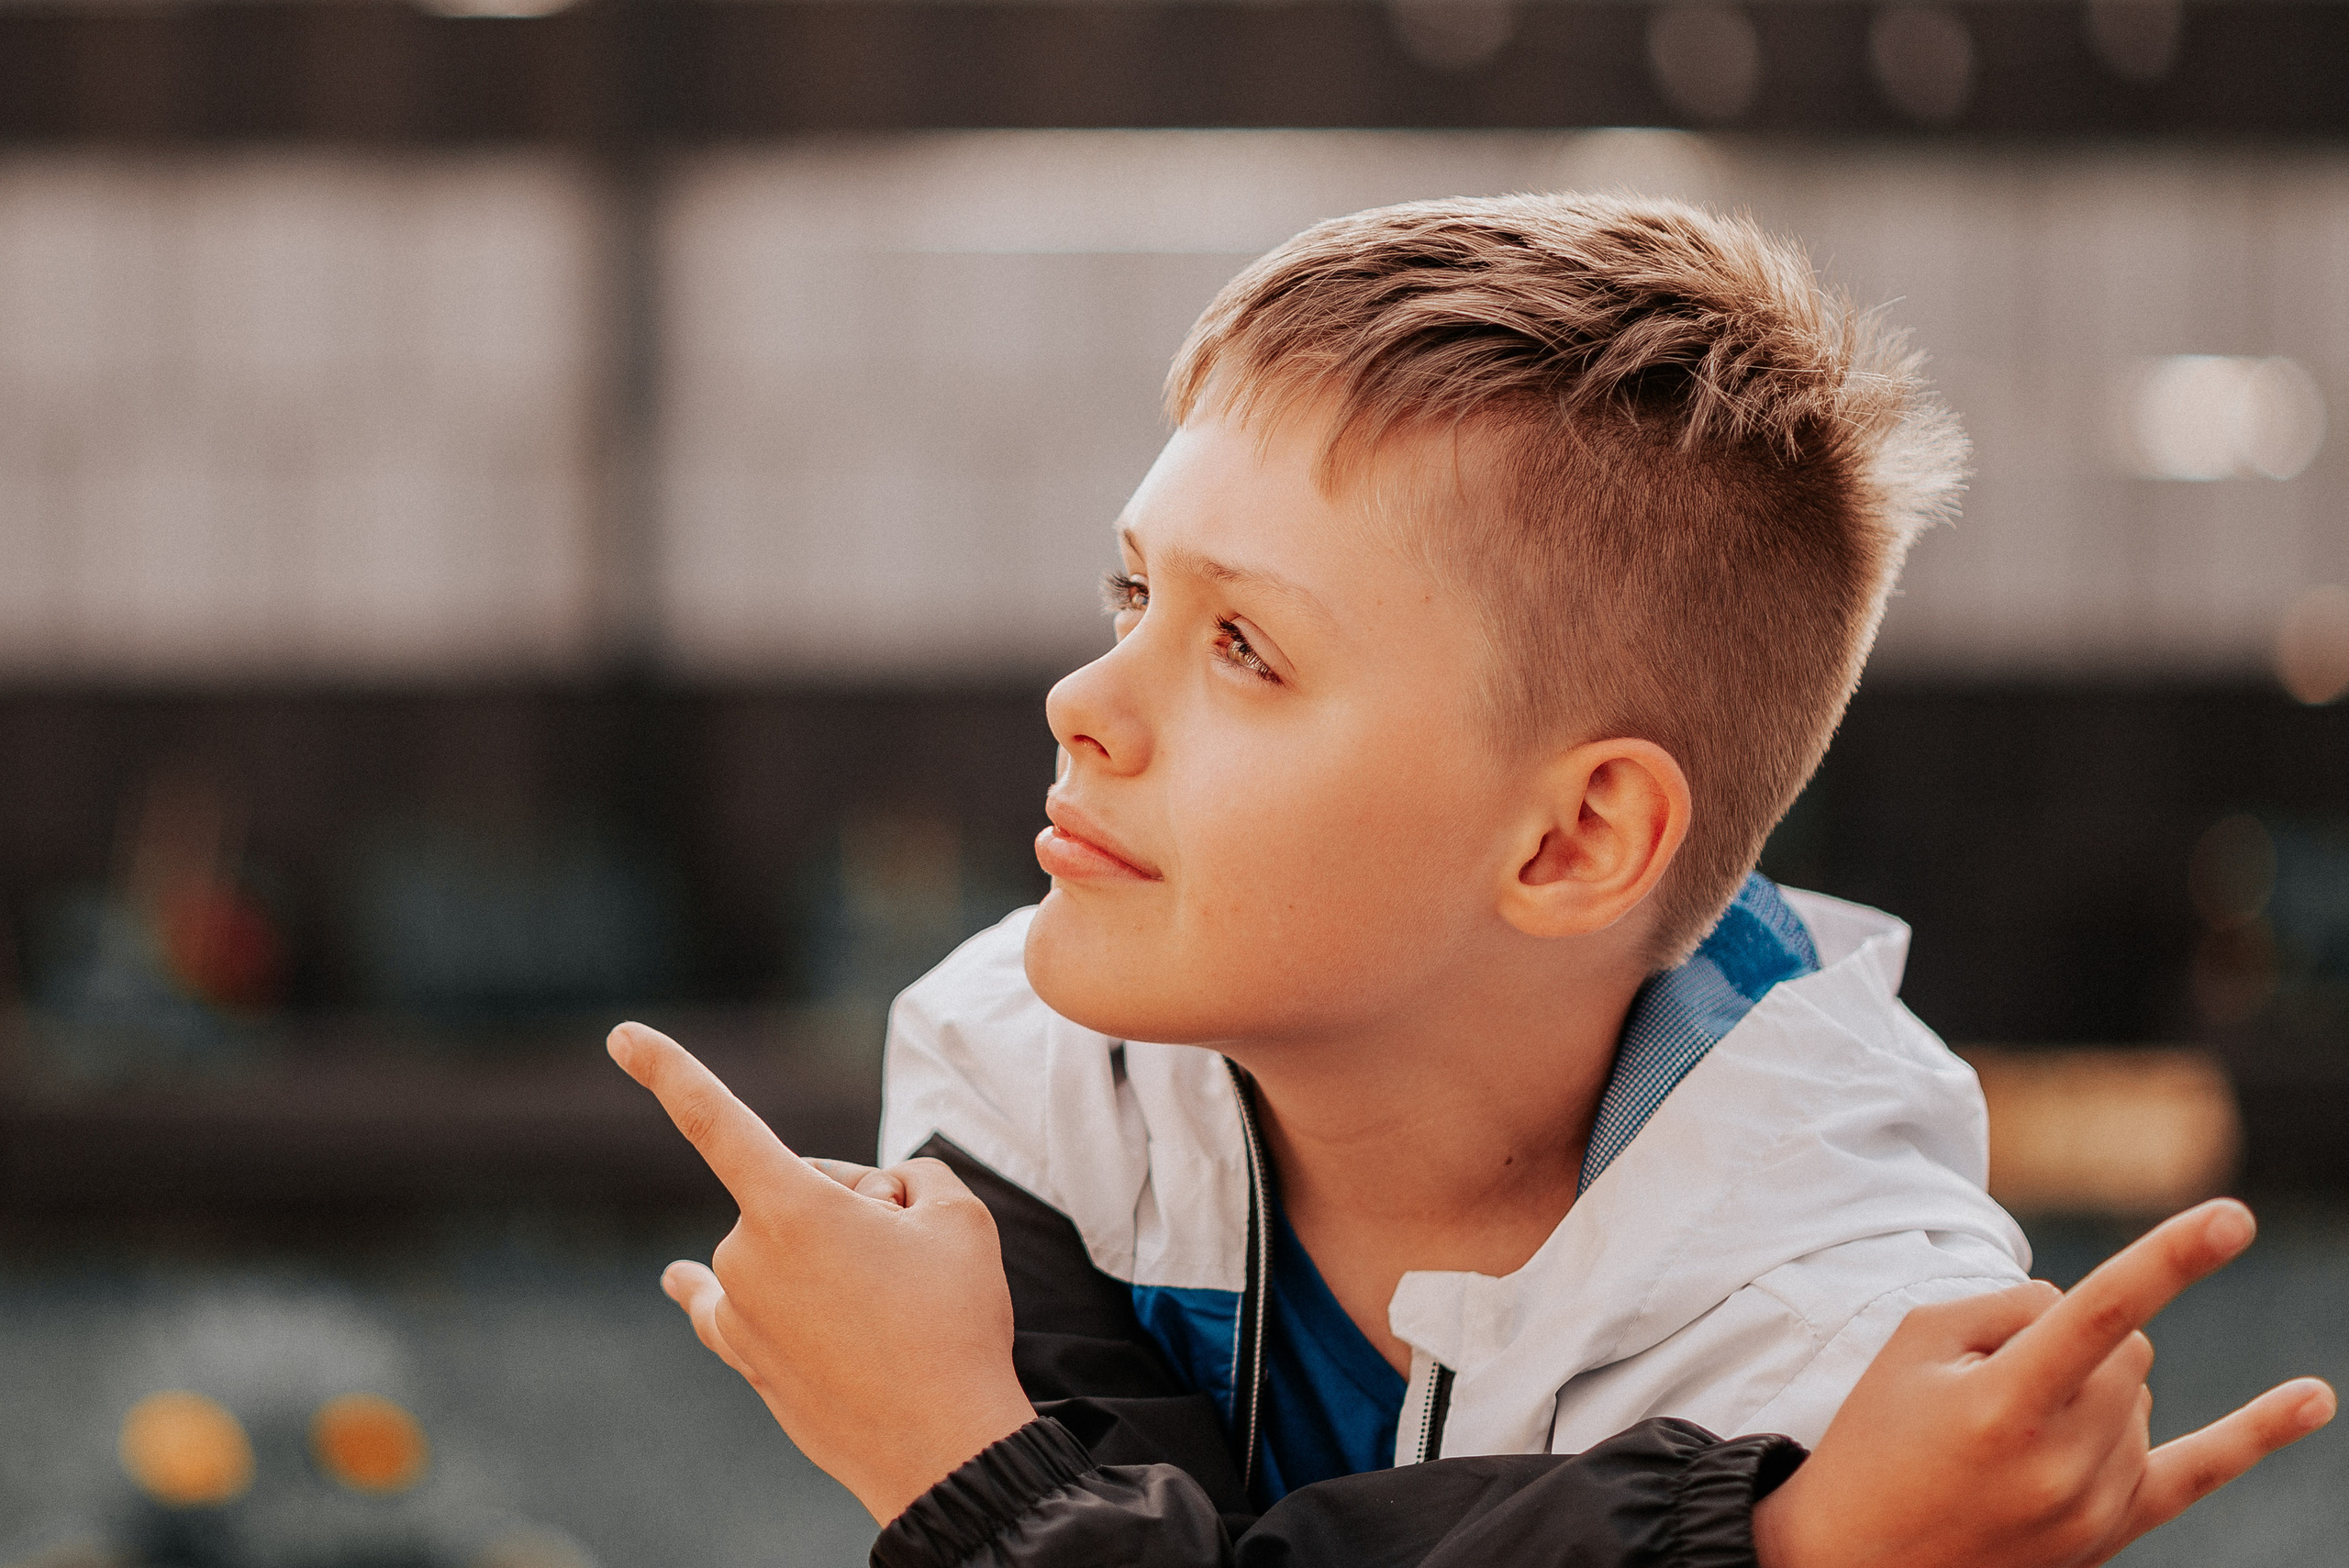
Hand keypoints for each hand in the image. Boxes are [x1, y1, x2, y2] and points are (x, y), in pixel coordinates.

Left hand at [607, 1021, 1036, 1524]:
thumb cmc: (954, 1323)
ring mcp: (738, 1313)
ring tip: (887, 1306)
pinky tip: (674, 1279)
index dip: (669, 1070)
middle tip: (908, 1254)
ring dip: (823, 1254)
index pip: (717, 1119)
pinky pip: (723, 1303)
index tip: (621, 1036)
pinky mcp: (744, 1358)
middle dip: (849, 1202)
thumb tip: (876, 1201)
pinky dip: (716, 1291)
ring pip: (778, 1245)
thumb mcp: (959, 1215)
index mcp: (790, 1206)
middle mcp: (745, 1255)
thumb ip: (913, 1176)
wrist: (941, 1448)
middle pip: (795, 1187)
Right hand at [1752, 1198, 2333, 1567]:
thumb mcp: (1913, 1346)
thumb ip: (2007, 1305)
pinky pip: (2201, 1472)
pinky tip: (2314, 1397)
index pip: (2103, 1312)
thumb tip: (2086, 1310)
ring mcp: (2096, 1503)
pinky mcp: (2113, 1532)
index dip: (2170, 1258)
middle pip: (2126, 1348)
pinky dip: (2257, 1432)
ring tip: (2004, 1434)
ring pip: (2139, 1391)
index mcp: (2004, 1405)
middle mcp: (2064, 1460)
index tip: (2234, 1214)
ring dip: (2090, 1385)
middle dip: (2071, 1341)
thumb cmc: (1875, 1441)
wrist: (1859, 1563)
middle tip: (1989, 1382)